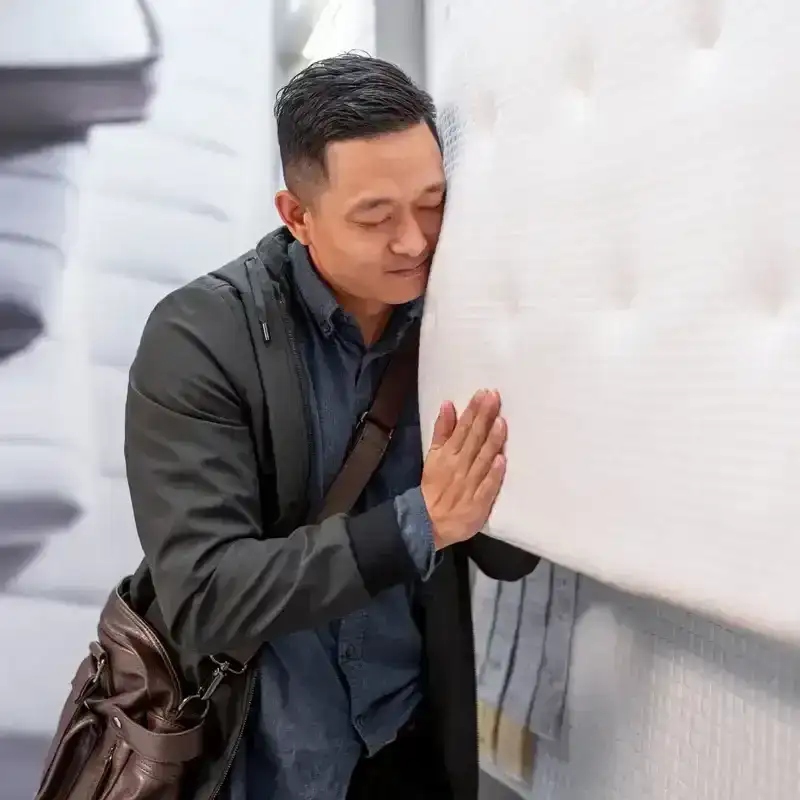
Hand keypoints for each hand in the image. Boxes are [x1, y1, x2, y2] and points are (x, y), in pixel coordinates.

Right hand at [421, 389, 507, 550]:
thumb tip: (448, 404)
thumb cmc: (435, 485)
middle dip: (484, 417)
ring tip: (501, 422)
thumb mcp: (433, 455)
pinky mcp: (479, 502)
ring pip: (482, 459)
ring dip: (491, 441)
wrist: (429, 522)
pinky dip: (493, 473)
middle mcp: (460, 465)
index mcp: (448, 454)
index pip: (462, 428)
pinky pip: (487, 486)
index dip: (473, 411)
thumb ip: (441, 431)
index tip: (484, 393)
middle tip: (495, 397)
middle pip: (474, 439)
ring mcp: (470, 484)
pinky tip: (501, 459)